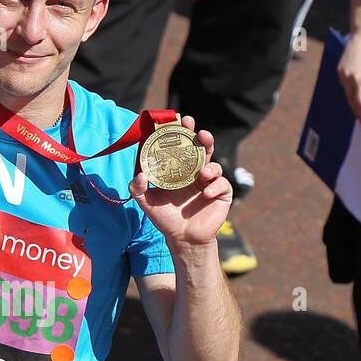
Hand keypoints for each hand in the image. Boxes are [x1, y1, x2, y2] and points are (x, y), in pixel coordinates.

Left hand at [129, 118, 232, 245]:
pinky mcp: (222, 194)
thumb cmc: (165, 218)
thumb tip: (140, 175)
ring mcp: (210, 182)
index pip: (182, 146)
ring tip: (203, 174)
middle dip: (202, 137)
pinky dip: (215, 187)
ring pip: (215, 165)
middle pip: (202, 149)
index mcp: (180, 169)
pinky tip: (206, 194)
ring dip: (211, 166)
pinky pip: (223, 185)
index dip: (183, 133)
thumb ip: (138, 188)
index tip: (180, 120)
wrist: (182, 239)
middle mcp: (196, 172)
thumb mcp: (147, 202)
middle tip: (198, 132)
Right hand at [338, 22, 360, 129]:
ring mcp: (345, 76)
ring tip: (360, 114)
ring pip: (349, 98)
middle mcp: (356, 80)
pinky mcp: (339, 72)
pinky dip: (350, 94)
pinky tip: (355, 97)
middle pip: (356, 105)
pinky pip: (345, 88)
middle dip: (360, 116)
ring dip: (354, 107)